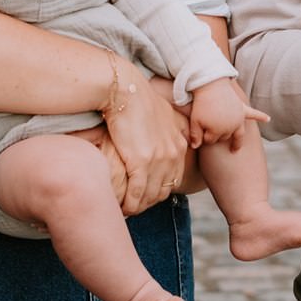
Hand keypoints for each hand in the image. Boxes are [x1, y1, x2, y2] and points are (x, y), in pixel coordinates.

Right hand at [103, 70, 191, 214]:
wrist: (125, 90)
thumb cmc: (138, 100)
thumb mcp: (163, 114)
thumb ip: (169, 129)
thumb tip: (170, 137)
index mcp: (179, 144)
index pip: (174, 178)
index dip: (158, 191)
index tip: (145, 196)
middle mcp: (173, 154)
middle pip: (163, 191)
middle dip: (148, 203)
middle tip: (133, 207)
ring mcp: (158, 159)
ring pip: (150, 196)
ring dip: (137, 207)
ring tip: (125, 210)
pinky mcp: (141, 162)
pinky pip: (136, 193)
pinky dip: (128, 203)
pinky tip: (120, 207)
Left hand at [188, 79, 269, 151]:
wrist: (210, 84)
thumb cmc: (201, 103)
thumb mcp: (194, 120)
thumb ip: (195, 135)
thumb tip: (194, 147)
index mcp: (217, 130)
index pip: (210, 140)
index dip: (203, 137)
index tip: (199, 132)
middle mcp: (231, 127)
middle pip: (223, 137)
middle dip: (216, 136)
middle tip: (210, 131)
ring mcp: (238, 119)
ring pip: (238, 134)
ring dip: (236, 141)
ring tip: (235, 148)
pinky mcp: (242, 109)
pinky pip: (254, 114)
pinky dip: (261, 116)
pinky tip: (268, 119)